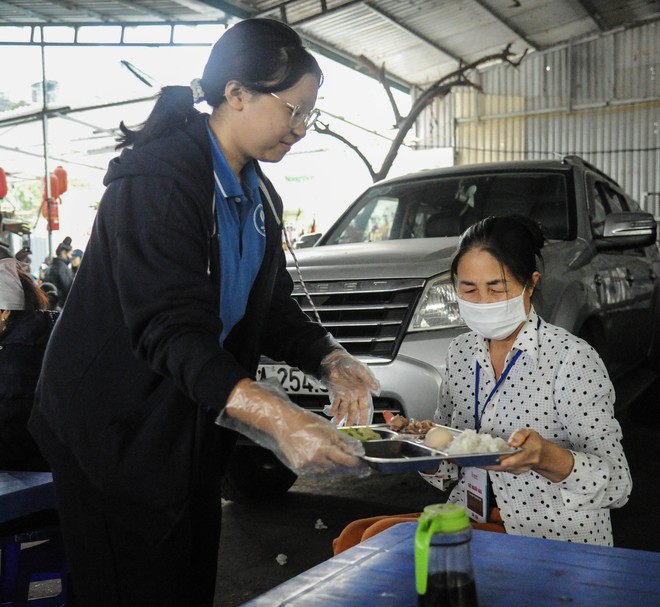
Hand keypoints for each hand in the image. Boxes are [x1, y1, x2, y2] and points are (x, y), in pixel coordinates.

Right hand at [217, 378, 369, 477]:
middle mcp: (315, 459)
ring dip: (338, 469)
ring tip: (343, 463)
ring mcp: (307, 466)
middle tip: (358, 466)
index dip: (357, 464)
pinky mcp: (301, 469)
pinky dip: (326, 470)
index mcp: (323, 447)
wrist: (282, 424)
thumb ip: (342, 441)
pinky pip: (318, 473)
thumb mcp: (327, 428)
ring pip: (329, 473)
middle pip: (339, 469)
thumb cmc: (303, 421)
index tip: (365, 465)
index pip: (346, 461)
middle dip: (349, 467)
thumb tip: (355, 450)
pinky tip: (329, 463)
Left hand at [319, 349, 379, 425]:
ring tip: (338, 424)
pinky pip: (335, 404)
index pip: (364, 407)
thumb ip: (368, 379)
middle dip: (352, 420)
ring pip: (344, 409)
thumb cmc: (349, 363)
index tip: (364, 425)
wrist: (335, 360)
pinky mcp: (336, 393)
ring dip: (341, 417)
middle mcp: (354, 394)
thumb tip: (376, 386)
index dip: (364, 417)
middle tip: (349, 429)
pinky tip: (331, 413)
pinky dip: (333, 409)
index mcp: (363, 390)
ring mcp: (345, 394)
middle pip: (354, 411)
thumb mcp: (360, 370)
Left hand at [484, 428, 573, 481]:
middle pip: (505, 466)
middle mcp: (524, 464)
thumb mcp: (529, 433)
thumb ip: (520, 436)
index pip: (517, 458)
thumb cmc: (534, 442)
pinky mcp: (513, 471)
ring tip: (474, 459)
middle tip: (476, 459)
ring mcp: (518, 469)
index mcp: (530, 452)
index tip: (494, 459)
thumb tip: (511, 443)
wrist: (542, 455)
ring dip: (488, 465)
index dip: (505, 460)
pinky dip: (490, 466)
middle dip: (490, 463)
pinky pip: (500, 470)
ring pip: (501, 469)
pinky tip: (480, 461)